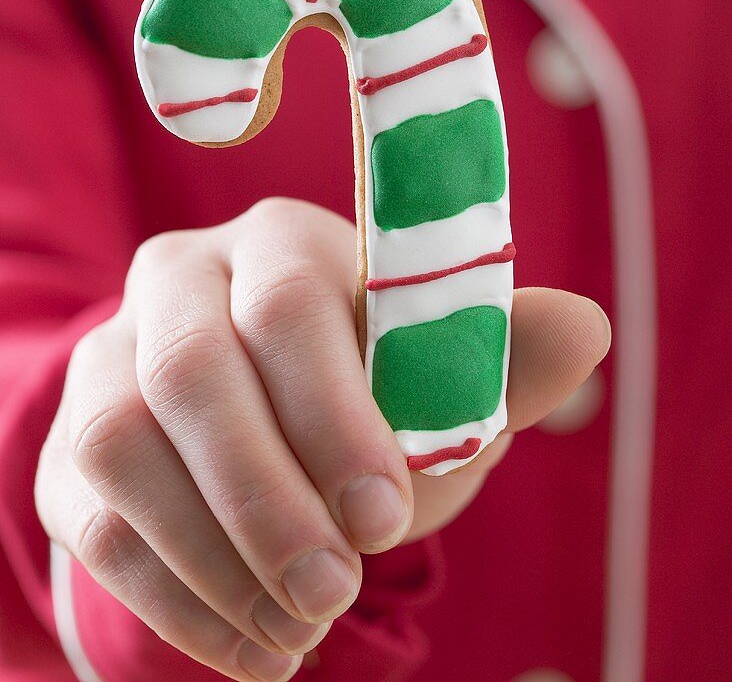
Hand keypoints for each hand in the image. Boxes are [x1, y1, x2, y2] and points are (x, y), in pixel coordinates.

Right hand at [36, 199, 609, 680]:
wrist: (252, 419)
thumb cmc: (360, 388)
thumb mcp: (430, 371)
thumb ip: (499, 356)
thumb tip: (587, 328)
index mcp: (276, 241)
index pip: (286, 308)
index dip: (334, 415)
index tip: (387, 516)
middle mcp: (181, 277)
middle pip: (193, 373)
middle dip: (266, 498)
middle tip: (336, 591)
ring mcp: (112, 355)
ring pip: (125, 445)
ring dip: (215, 556)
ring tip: (299, 628)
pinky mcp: (71, 441)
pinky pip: (95, 520)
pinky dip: (176, 598)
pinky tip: (252, 645)